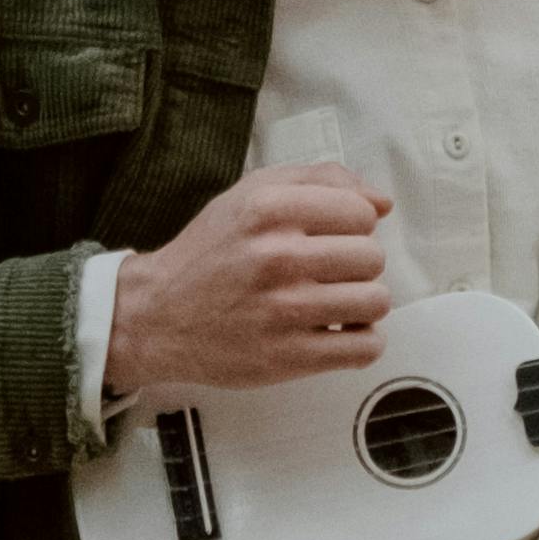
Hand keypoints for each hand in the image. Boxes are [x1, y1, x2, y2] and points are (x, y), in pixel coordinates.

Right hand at [103, 171, 394, 405]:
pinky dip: (362, 341)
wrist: (156, 316)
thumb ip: (319, 181)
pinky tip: (339, 332)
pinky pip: (364, 348)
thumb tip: (382, 202)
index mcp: (267, 208)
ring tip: (337, 302)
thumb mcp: (252, 194)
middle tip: (330, 272)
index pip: (361, 212)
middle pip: (372, 257)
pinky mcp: (286, 358)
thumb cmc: (209, 253)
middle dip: (358, 264)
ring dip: (363, 303)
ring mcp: (282, 310)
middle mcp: (275, 256)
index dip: (354, 225)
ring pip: (375, 301)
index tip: (334, 235)